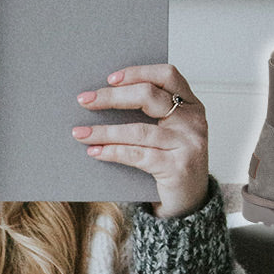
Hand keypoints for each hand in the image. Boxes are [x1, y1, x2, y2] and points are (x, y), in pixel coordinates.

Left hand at [73, 64, 209, 217]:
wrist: (190, 201)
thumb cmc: (172, 160)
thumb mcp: (167, 132)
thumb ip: (148, 114)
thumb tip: (100, 99)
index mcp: (191, 104)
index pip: (167, 75)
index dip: (137, 72)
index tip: (109, 78)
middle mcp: (193, 120)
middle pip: (149, 96)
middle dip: (112, 97)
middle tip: (85, 101)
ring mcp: (188, 144)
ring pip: (138, 130)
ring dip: (104, 131)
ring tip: (80, 133)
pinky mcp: (177, 168)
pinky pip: (137, 155)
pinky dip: (112, 152)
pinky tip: (95, 152)